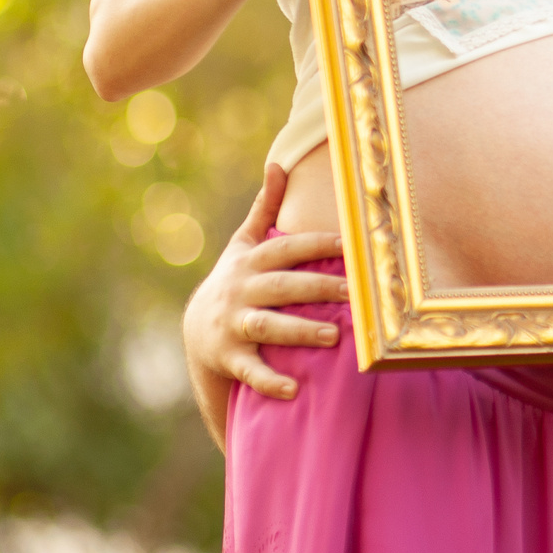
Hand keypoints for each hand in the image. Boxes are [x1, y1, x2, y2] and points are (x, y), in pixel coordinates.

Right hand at [184, 164, 349, 425]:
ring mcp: (233, 325)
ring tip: (333, 336)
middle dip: (318, 287)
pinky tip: (295, 390)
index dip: (317, 244)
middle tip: (355, 293)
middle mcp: (241, 291)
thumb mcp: (244, 245)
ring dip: (299, 330)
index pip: (287, 249)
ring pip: (267, 326)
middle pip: (282, 286)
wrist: (196, 332)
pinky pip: (251, 369)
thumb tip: (278, 162)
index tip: (351, 244)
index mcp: (251, 262)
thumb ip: (264, 207)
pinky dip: (270, 381)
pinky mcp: (229, 358)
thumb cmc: (236, 282)